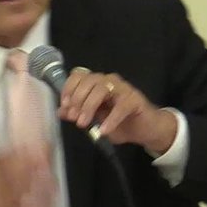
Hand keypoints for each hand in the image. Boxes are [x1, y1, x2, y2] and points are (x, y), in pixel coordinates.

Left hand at [59, 68, 176, 154]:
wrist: (145, 130)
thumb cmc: (119, 123)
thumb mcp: (94, 121)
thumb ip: (78, 114)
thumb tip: (61, 112)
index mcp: (97, 84)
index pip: (79, 75)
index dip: (69, 88)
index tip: (65, 105)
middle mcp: (109, 81)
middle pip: (89, 81)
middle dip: (78, 100)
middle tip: (74, 118)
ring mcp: (123, 88)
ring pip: (102, 89)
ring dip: (89, 106)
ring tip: (84, 124)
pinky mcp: (135, 99)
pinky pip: (121, 106)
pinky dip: (110, 119)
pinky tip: (103, 130)